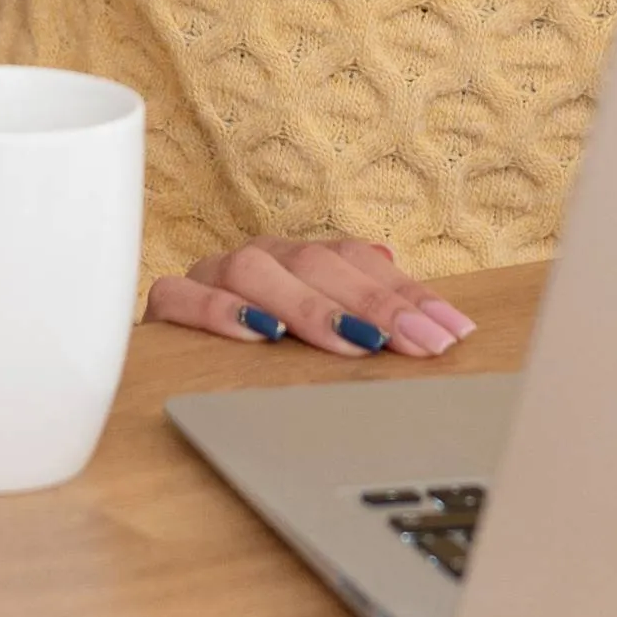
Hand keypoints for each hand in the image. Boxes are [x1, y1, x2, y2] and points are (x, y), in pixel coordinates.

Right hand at [148, 236, 477, 358]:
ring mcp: (208, 275)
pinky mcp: (165, 303)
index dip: (407, 291)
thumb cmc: (254, 345)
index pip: (357, 260)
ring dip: (308, 307)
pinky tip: (260, 335)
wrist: (165, 362)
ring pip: (254, 271)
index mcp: (296, 258)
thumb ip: (353, 294)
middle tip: (418, 343)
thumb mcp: (314, 326)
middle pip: (315, 263)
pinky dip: (221, 313)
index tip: (451, 329)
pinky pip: (182, 296)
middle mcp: (257, 258)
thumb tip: (390, 254)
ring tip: (353, 342)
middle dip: (374, 304)